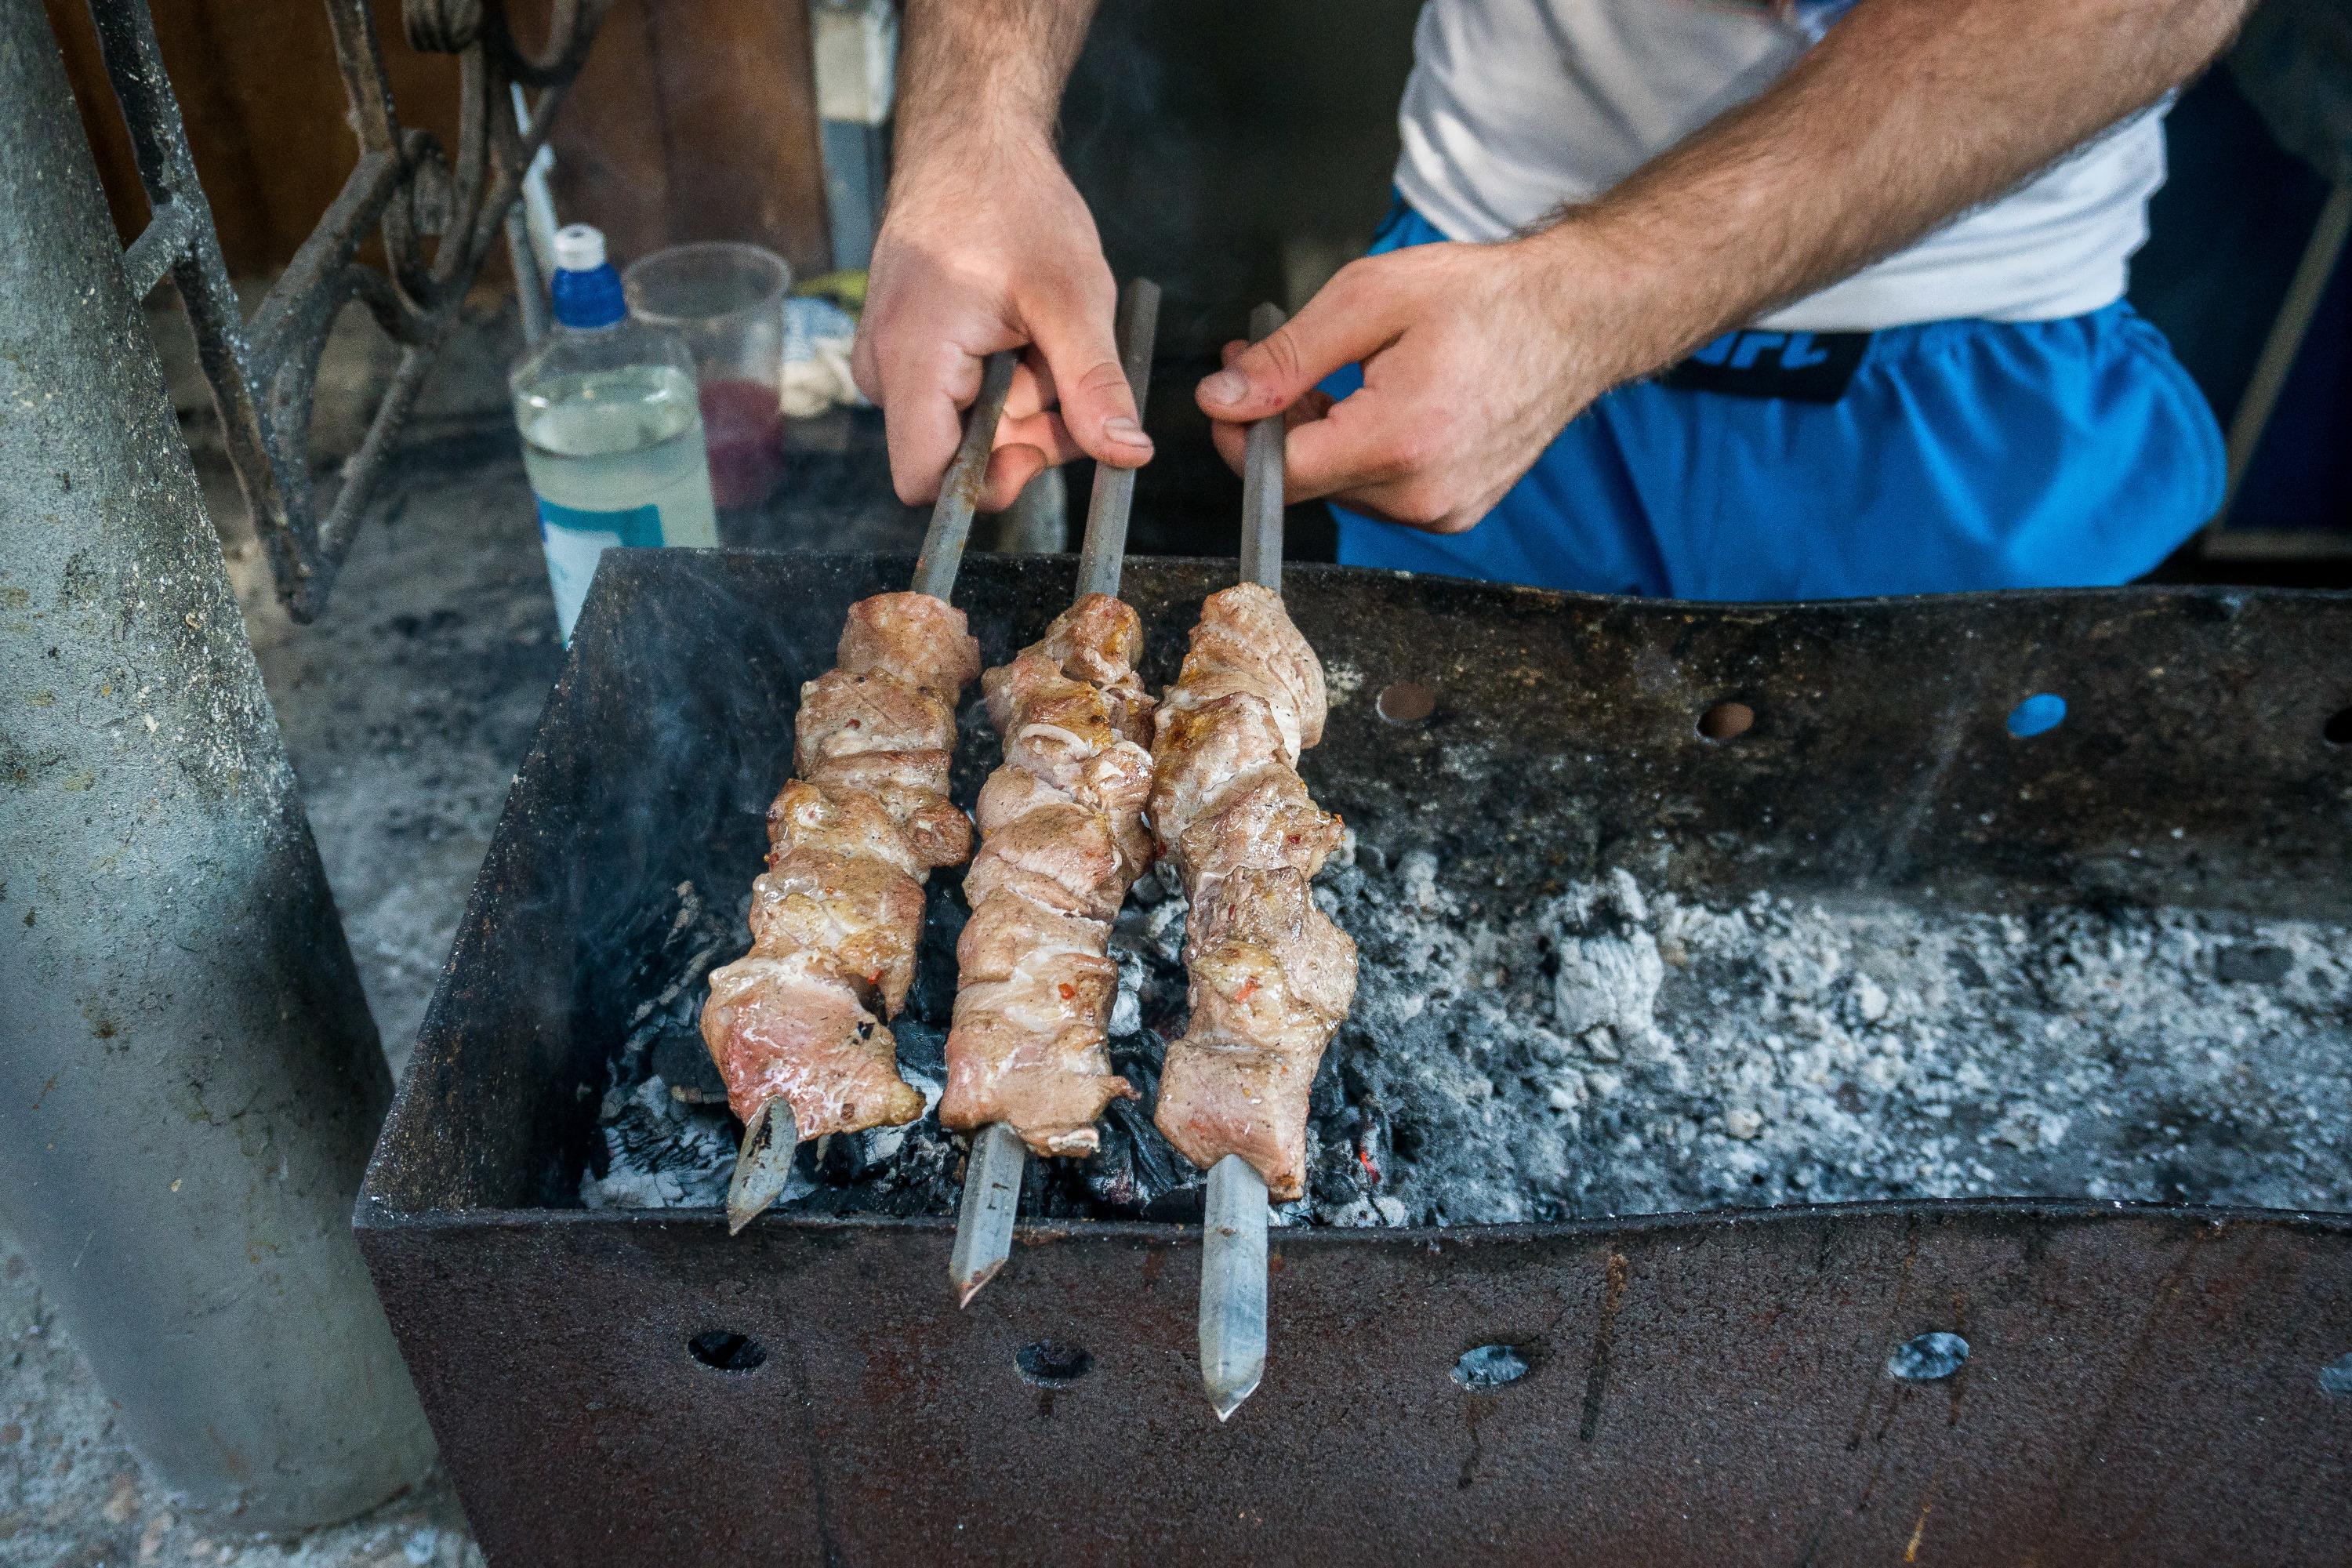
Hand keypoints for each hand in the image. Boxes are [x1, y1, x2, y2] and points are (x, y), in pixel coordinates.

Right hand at [854, 136, 1151, 510]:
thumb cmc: (1012, 202)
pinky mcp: (911, 351)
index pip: (926, 480)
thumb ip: (1094, 386)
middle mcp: (886, 369)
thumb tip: (1128, 455)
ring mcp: (894, 360)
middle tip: (1063, 367)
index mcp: (913, 362)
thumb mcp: (1073, 298)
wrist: (971, 141)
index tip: (1042, 450)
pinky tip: (1022, 331)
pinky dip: (1009, 378)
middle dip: (1026, 430)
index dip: (990, 484)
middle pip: (960, 455)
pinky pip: (965, 396)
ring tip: (1040, 333)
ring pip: (970, 427)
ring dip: (1024, 400)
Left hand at [1195, 231, 1636, 533]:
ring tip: (1333, 371)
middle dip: (1275, 425)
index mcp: (1399, 443)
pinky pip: (1378, 491)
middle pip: (1307, 482)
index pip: (1280, 473)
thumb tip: (1220, 399)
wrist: (1576, 319)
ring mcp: (1442, 512)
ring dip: (1319, 437)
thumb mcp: (1370, 299)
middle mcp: (1422, 495)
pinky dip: (1362, 451)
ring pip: (1339, 487)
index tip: (1229, 388)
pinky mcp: (1453, 513)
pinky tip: (1376, 401)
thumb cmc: (1484, 298)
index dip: (1239, 433)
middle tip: (1261, 358)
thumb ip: (1288, 357)